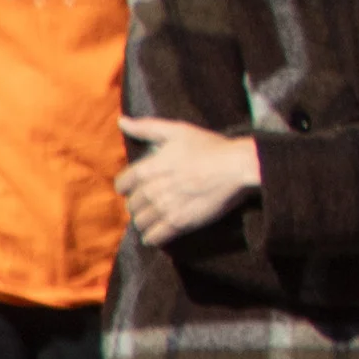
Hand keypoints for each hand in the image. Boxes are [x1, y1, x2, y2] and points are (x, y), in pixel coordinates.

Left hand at [114, 119, 265, 246]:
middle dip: (136, 205)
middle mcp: (152, 190)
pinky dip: (151, 237)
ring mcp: (165, 208)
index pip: (123, 184)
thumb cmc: (209, 146)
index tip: (132, 188)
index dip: (126, 186)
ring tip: (151, 219)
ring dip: (143, 221)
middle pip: (132, 205)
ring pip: (141, 222)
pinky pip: (155, 237)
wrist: (237, 167)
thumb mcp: (177, 130)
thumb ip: (146, 127)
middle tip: (145, 204)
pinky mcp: (180, 223)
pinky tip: (154, 235)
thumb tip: (122, 122)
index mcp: (148, 168)